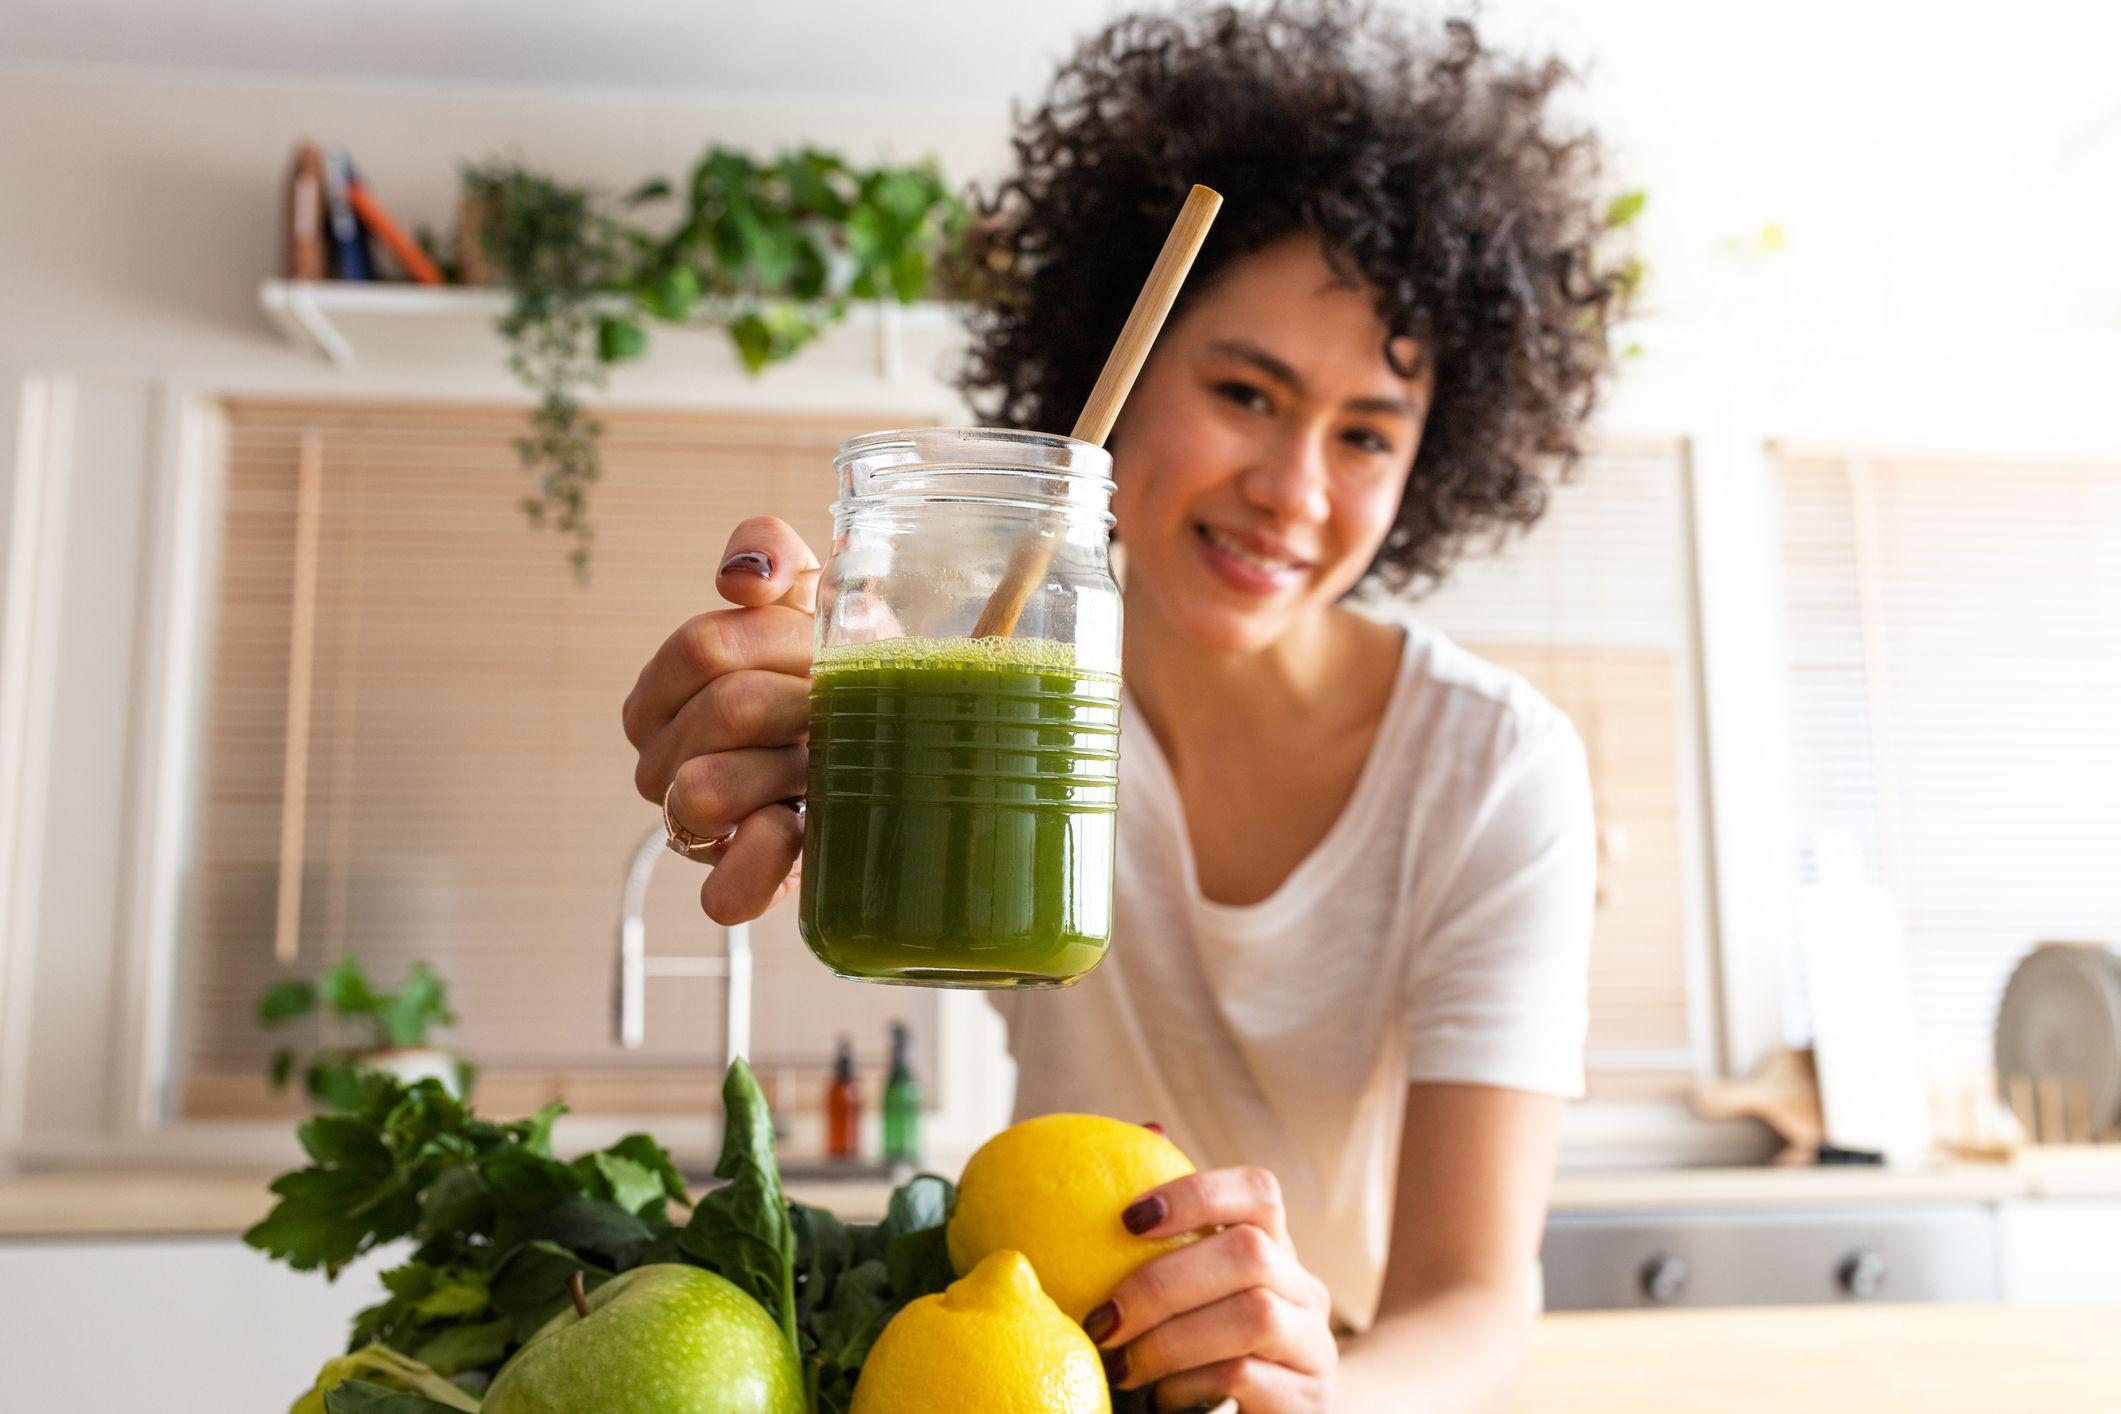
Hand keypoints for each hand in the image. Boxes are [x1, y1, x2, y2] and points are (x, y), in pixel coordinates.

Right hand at [620, 517, 819, 923]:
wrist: (897, 756)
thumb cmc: (840, 675)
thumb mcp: (814, 598)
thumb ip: (771, 554)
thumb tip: (743, 577)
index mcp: (663, 692)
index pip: (702, 646)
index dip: (779, 643)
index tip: (822, 651)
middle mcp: (660, 762)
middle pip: (723, 708)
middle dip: (801, 700)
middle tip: (843, 708)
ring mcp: (690, 829)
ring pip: (707, 789)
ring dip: (790, 766)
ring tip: (832, 760)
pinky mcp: (735, 887)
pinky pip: (726, 890)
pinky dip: (765, 857)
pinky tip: (800, 824)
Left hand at [1088, 1165, 1336, 1411]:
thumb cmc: (1201, 1355)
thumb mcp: (1183, 1297)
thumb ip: (1165, 1232)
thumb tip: (1147, 1126)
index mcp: (1273, 1251)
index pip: (1259, 1192)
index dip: (1197, 1193)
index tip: (1128, 1219)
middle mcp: (1305, 1291)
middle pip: (1249, 1252)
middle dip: (1162, 1283)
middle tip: (1103, 1318)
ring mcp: (1316, 1347)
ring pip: (1254, 1315)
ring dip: (1171, 1341)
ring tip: (1124, 1365)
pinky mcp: (1310, 1400)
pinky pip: (1247, 1375)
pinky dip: (1190, 1386)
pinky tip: (1163, 1400)